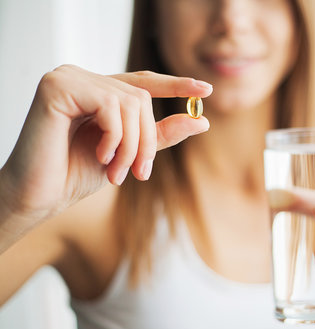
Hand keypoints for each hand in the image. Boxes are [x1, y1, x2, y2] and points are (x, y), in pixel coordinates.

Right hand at [0, 64, 211, 218]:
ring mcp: (68, 78)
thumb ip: (160, 135)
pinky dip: (115, 138)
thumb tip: (202, 121)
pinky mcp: (57, 86)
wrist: (39, 196)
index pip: (143, 82)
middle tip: (141, 173)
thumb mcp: (129, 153)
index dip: (176, 85)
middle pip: (142, 97)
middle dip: (147, 140)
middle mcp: (83, 78)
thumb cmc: (77, 173)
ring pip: (130, 102)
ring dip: (132, 145)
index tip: (206, 89)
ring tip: (117, 172)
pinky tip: (101, 156)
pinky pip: (110, 106)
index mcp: (97, 90)